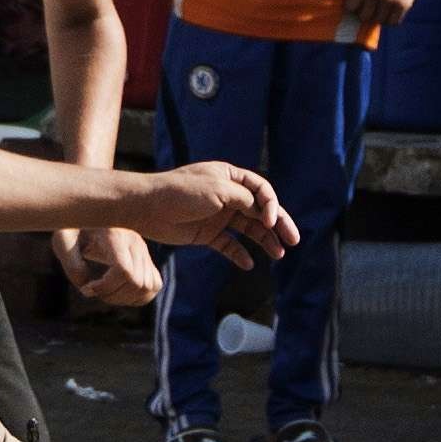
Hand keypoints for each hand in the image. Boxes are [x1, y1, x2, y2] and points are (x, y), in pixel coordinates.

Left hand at [52, 222, 158, 309]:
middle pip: (138, 283)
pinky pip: (155, 285)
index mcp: (113, 235)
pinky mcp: (146, 258)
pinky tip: (119, 291)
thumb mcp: (62, 241)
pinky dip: (139, 296)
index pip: (124, 271)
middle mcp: (134, 242)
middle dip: (113, 295)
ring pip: (149, 287)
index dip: (105, 288)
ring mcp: (143, 250)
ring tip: (105, 291)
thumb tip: (88, 288)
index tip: (87, 287)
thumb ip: (72, 265)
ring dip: (126, 298)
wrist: (87, 211)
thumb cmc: (72, 226)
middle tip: (93, 290)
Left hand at [127, 163, 294, 261]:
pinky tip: (247, 264)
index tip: (270, 222)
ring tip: (278, 254)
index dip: (271, 206)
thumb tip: (262, 208)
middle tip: (293, 240)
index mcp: (230, 177)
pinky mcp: (206, 233)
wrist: (147, 208)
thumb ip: (243, 198)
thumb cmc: (181, 192)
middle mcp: (227, 195)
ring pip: (248, 229)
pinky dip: (238, 254)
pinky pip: (228, 244)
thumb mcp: (217, 189)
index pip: (261, 190)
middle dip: (278, 225)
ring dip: (264, 241)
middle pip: (259, 210)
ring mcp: (218, 215)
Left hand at [340, 0, 421, 41]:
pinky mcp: (403, 5)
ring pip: (380, 21)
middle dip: (367, 15)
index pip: (350, 8)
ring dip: (380, 18)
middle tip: (371, 9)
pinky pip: (393, 22)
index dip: (353, 9)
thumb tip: (346, 17)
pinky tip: (392, 10)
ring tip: (382, 8)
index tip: (356, 7)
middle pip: (364, 18)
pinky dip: (392, 19)